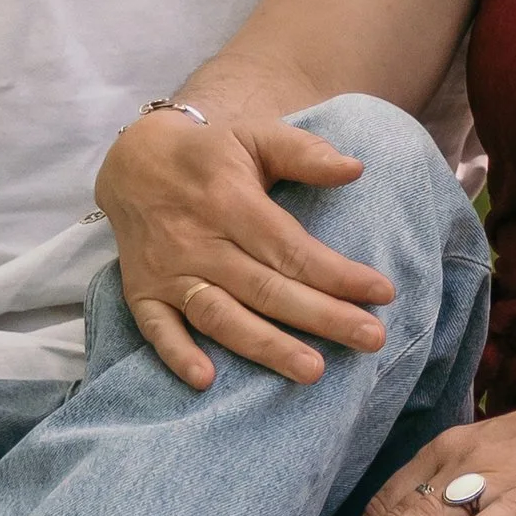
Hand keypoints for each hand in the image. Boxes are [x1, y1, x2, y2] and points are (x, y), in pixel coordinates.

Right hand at [95, 109, 394, 389]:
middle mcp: (199, 240)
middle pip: (266, 288)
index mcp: (230, 201)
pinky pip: (156, 329)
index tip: (382, 293)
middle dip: (322, 317)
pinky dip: (177, 355)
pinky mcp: (142, 292)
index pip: (290, 247)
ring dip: (265, 346)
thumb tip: (355, 168)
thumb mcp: (256, 135)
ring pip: (220, 316)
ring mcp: (168, 271)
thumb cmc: (210, 153)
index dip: (337, 273)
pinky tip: (207, 381)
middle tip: (372, 340)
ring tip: (312, 370)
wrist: (132, 162)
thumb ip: (304, 152)